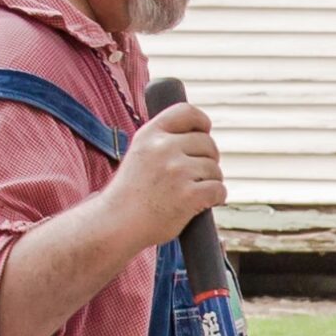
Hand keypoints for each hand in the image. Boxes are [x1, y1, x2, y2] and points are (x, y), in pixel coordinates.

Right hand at [110, 103, 225, 244]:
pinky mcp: (189, 195)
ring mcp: (177, 171)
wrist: (116, 224)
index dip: (202, 122)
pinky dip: (218, 197)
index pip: (187, 112)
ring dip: (212, 180)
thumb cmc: (130, 194)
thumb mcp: (139, 154)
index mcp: (150, 134)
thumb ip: (162, 142)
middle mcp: (164, 148)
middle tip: (199, 174)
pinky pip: (219, 189)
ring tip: (196, 191)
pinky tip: (207, 202)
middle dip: (209, 159)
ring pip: (215, 169)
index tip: (205, 132)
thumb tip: (198, 134)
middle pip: (207, 144)